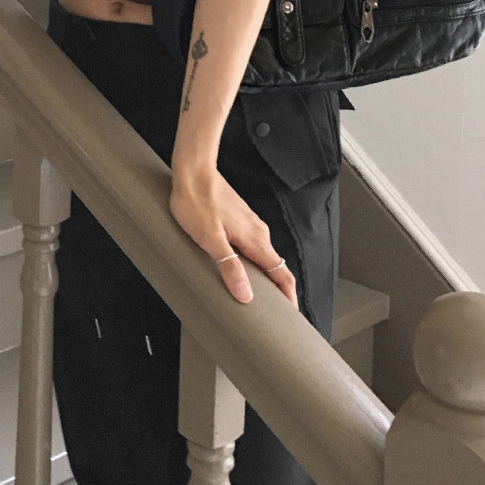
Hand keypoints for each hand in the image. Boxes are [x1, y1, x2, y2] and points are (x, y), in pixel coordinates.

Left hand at [168, 144, 297, 320]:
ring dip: (265, 276)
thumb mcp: (210, 240)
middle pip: (275, 267)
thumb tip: (246, 295)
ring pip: (264, 256)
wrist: (193, 171)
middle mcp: (257, 232)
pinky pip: (253, 247)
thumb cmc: (197, 202)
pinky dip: (253, 262)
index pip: (281, 273)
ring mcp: (250, 225)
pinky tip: (241, 268)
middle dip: (278, 290)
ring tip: (258, 295)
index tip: (291, 313)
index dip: (288, 295)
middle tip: (274, 312)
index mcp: (255, 240)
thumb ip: (229, 267)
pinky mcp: (240, 220)